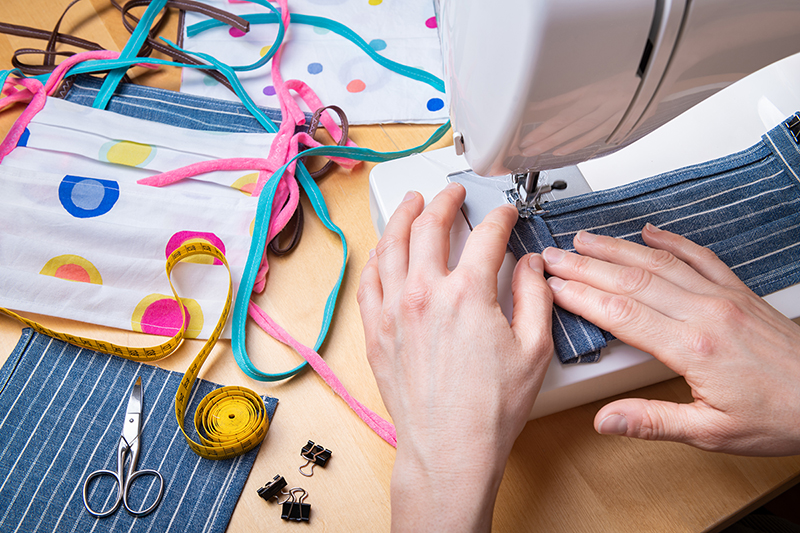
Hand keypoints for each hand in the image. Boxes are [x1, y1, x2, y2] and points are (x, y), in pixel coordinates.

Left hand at [357, 183, 553, 530]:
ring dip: (403, 216)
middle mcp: (425, 293)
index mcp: (468, 293)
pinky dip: (377, 256)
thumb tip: (531, 265)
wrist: (450, 449)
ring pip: (391, 244)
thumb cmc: (490, 409)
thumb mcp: (535, 350)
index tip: (504, 214)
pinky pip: (369, 280)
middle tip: (452, 193)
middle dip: (445, 201)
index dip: (500, 217)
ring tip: (412, 203)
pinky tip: (382, 249)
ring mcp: (394, 310)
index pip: (486, 235)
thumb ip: (535, 296)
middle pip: (429, 227)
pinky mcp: (376, 331)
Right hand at [542, 224, 799, 455]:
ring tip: (585, 239)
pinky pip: (700, 257)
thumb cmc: (779, 417)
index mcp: (694, 348)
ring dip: (616, 248)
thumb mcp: (713, 433)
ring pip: (659, 263)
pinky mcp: (739, 292)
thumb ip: (654, 422)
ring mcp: (723, 297)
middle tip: (553, 255)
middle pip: (632, 281)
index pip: (621, 314)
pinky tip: (650, 232)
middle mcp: (706, 313)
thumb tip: (606, 420)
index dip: (581, 297)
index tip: (552, 286)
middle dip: (586, 266)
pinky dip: (672, 242)